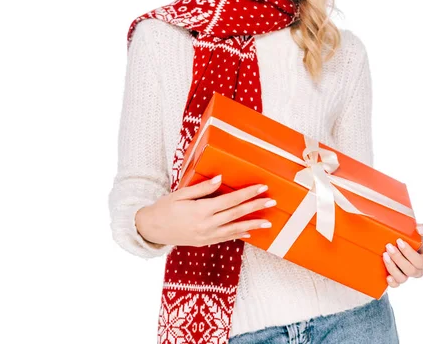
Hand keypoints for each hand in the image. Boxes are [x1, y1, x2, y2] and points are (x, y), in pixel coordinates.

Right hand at [135, 175, 275, 246]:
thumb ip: (202, 188)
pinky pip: (225, 238)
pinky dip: (238, 234)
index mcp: (201, 210)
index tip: (262, 188)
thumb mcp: (181, 194)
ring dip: (253, 224)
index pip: (230, 200)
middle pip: (237, 214)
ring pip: (235, 229)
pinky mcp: (204, 242)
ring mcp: (206, 235)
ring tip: (268, 222)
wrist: (150, 229)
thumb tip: (220, 179)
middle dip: (256, 207)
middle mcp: (206, 224)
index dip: (247, 194)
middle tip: (272, 202)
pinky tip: (249, 232)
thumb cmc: (164, 208)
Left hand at [382, 223, 422, 287]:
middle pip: (411, 270)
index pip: (422, 261)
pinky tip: (387, 277)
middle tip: (388, 246)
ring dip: (393, 267)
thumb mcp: (421, 231)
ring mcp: (407, 275)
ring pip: (403, 278)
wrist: (398, 239)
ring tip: (384, 255)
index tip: (399, 241)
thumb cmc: (412, 236)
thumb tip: (420, 229)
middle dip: (399, 258)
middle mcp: (418, 269)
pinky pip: (396, 284)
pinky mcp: (397, 277)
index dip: (410, 253)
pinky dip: (392, 282)